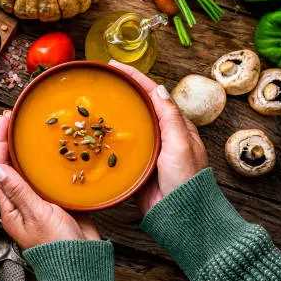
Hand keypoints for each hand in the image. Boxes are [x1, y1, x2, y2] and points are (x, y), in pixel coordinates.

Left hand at [0, 110, 100, 249]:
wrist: (82, 264)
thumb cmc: (56, 246)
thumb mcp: (36, 214)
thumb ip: (18, 190)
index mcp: (11, 208)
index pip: (0, 169)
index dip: (0, 144)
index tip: (3, 122)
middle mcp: (23, 204)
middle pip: (14, 167)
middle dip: (12, 142)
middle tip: (15, 118)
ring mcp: (41, 203)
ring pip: (32, 171)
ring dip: (31, 151)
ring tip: (32, 129)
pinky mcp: (59, 203)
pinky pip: (51, 179)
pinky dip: (51, 164)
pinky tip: (57, 151)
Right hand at [107, 61, 207, 215]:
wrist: (179, 214)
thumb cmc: (186, 179)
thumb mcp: (181, 143)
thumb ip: (169, 117)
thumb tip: (158, 89)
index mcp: (175, 126)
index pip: (154, 94)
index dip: (136, 78)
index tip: (116, 67)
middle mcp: (161, 135)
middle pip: (139, 107)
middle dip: (122, 91)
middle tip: (102, 81)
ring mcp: (148, 150)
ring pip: (128, 126)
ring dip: (113, 114)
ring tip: (94, 102)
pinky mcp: (135, 166)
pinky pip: (119, 148)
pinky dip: (108, 138)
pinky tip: (94, 134)